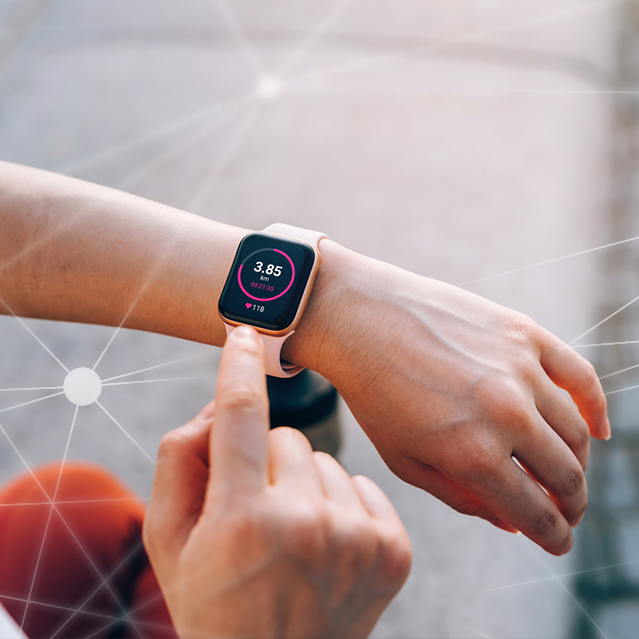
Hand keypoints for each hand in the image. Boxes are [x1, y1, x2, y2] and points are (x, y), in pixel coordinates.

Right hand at [144, 326, 411, 638]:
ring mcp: (358, 540)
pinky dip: (342, 505)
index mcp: (243, 521)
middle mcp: (307, 526)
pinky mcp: (394, 550)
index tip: (244, 332)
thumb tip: (218, 403)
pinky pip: (362, 484)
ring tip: (291, 538)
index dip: (239, 366)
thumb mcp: (169, 538)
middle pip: (288, 438)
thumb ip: (180, 459)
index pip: (241, 415)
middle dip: (266, 463)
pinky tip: (326, 547)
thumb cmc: (213, 599)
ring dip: (305, 485)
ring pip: (326, 460)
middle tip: (255, 514)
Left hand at [291, 243, 608, 555]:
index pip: (536, 514)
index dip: (554, 537)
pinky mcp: (524, 333)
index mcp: (472, 454)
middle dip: (571, 506)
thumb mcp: (403, 459)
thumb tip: (513, 524)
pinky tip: (597, 429)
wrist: (360, 319)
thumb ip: (461, 498)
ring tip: (563, 472)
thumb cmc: (375, 393)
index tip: (559, 542)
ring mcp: (520, 369)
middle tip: (564, 511)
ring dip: (578, 463)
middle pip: (567, 477)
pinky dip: (596, 408)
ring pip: (577, 433)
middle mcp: (505, 414)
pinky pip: (582, 377)